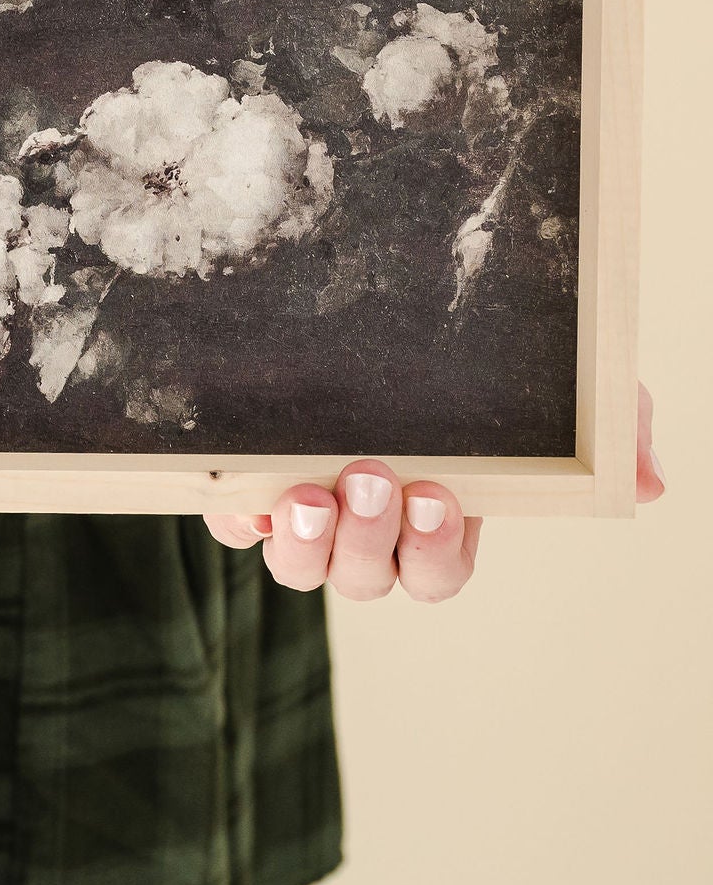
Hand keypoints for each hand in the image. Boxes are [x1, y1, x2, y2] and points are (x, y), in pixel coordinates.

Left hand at [203, 383, 664, 600]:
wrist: (366, 306)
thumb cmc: (471, 366)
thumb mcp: (550, 384)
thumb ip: (613, 424)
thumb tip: (651, 480)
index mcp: (434, 527)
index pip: (438, 572)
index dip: (435, 550)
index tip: (436, 496)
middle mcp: (366, 534)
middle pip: (366, 578)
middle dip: (371, 538)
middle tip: (374, 478)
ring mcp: (304, 514)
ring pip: (300, 567)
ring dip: (306, 541)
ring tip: (307, 491)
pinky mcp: (247, 486)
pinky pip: (234, 525)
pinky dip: (238, 519)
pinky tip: (246, 495)